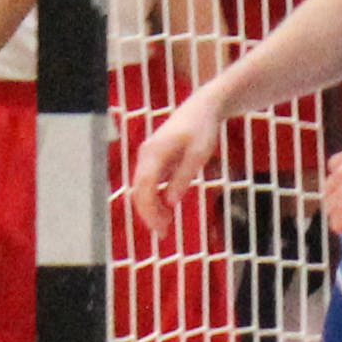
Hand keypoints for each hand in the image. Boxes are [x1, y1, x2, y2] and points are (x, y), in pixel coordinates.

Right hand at [127, 91, 222, 233]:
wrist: (202, 108)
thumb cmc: (203, 128)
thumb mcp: (199, 154)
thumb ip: (183, 177)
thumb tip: (170, 202)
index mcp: (154, 152)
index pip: (144, 186)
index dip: (149, 210)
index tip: (161, 227)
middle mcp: (146, 155)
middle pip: (138, 190)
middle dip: (148, 214)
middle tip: (164, 233)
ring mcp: (148, 157)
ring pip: (141, 188)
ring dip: (151, 208)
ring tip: (166, 225)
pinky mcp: (154, 160)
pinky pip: (148, 184)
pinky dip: (154, 199)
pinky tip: (166, 211)